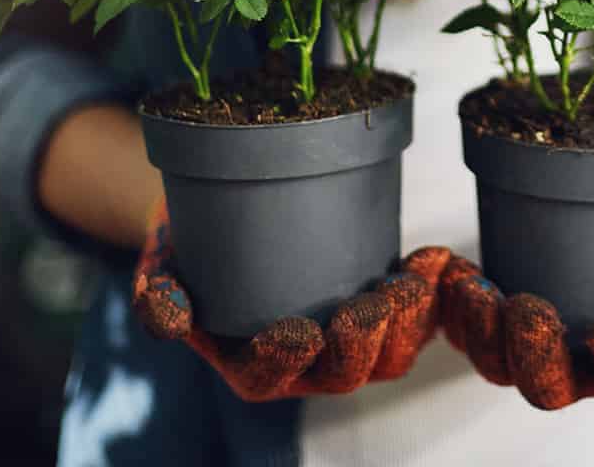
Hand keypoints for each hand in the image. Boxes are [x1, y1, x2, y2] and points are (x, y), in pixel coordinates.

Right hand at [132, 198, 451, 401]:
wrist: (226, 216)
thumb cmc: (191, 245)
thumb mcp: (162, 264)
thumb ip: (159, 293)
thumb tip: (172, 321)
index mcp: (249, 364)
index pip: (268, 378)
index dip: (285, 361)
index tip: (299, 331)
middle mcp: (303, 363)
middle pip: (343, 373)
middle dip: (363, 342)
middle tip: (373, 303)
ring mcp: (346, 339)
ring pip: (388, 355)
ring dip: (407, 322)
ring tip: (412, 281)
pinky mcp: (379, 308)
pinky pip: (414, 319)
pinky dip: (430, 294)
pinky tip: (435, 259)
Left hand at [438, 184, 593, 408]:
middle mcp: (583, 365)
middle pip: (545, 386)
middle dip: (529, 353)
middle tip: (528, 307)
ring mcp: (541, 340)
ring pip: (496, 361)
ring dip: (478, 330)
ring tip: (473, 288)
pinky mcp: (506, 307)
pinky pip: (468, 321)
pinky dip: (452, 299)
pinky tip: (446, 267)